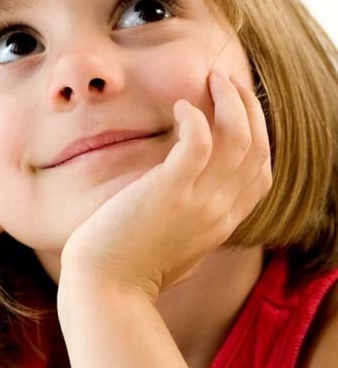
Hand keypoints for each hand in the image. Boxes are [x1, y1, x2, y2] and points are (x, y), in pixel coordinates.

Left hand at [60, 70, 272, 302]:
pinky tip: (180, 106)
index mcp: (223, 224)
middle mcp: (220, 212)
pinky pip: (198, 143)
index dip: (258, 135)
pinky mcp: (169, 193)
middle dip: (249, 108)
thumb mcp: (177, 247)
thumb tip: (189, 204)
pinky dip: (196, 118)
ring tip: (213, 78)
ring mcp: (199, 203)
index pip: (262, 173)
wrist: (106, 290)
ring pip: (238, 140)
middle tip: (228, 80)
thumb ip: (193, 224)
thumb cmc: (129, 269)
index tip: (239, 109)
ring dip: (230, 102)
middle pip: (257, 149)